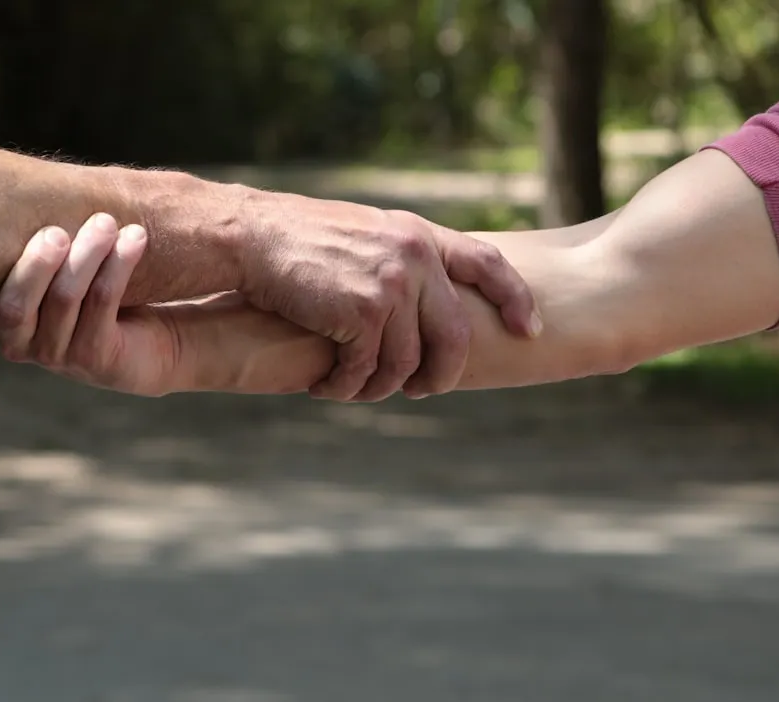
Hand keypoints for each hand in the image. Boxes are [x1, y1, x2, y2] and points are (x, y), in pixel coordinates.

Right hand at [0, 216, 185, 396]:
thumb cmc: (91, 282)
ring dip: (87, 253)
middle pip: (14, 308)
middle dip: (36, 264)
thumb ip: (30, 237)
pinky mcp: (98, 356)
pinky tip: (134, 238)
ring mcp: (58, 354)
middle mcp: (21, 342)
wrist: (151, 327)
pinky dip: (118, 264)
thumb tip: (7, 175)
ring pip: (63, 299)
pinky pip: (102, 303)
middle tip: (56, 231)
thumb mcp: (54, 260)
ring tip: (106, 221)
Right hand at [238, 194, 540, 400]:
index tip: (528, 330)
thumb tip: (422, 304)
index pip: (488, 262)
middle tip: (421, 391)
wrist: (251, 236)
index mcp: (419, 236)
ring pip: (405, 363)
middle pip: (453, 336)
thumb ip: (401, 259)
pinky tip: (326, 386)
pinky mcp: (363, 314)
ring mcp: (392, 287)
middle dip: (440, 374)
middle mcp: (415, 259)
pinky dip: (345, 387)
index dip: (515, 298)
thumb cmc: (297, 238)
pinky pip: (366, 370)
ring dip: (377, 386)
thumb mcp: (364, 234)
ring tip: (351, 388)